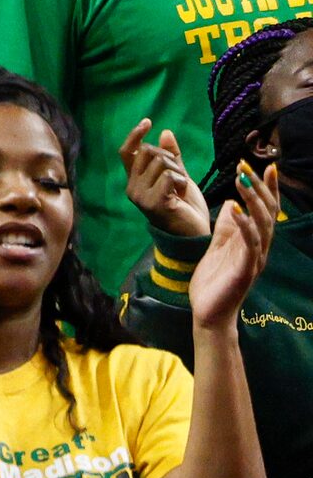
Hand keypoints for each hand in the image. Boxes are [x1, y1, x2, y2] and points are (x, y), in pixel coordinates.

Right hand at [121, 118, 211, 239]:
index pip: (127, 152)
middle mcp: (132, 188)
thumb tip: (165, 132)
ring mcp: (140, 196)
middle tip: (179, 176)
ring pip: (161, 164)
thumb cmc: (185, 206)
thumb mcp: (179, 176)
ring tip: (181, 188)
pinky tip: (182, 194)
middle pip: (149, 153)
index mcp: (135, 180)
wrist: (193, 234)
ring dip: (179, 172)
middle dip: (170, 158)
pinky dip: (182, 182)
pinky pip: (168, 177)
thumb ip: (172, 156)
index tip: (148, 121)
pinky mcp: (153, 203)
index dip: (135, 135)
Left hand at [191, 158, 280, 332]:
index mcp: (254, 240)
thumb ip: (228, 226)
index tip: (269, 165)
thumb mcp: (220, 245)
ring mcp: (255, 258)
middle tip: (246, 165)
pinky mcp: (246, 269)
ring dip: (253, 199)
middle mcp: (260, 247)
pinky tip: (234, 208)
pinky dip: (243, 224)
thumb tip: (233, 203)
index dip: (270, 188)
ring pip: (263, 223)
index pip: (267, 209)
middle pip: (268, 212)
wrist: (208, 311)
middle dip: (259, 187)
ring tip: (241, 179)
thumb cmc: (214, 279)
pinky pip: (249, 243)